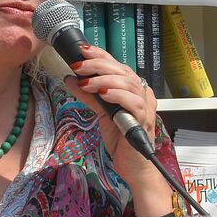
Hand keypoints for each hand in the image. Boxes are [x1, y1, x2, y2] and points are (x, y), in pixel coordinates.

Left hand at [62, 44, 171, 208]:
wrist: (134, 166)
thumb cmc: (121, 140)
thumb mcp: (101, 113)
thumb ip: (88, 96)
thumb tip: (71, 78)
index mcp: (132, 90)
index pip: (117, 65)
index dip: (100, 56)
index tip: (82, 50)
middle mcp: (141, 94)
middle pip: (122, 70)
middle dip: (98, 66)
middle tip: (78, 67)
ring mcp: (145, 106)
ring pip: (127, 83)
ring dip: (103, 80)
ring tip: (86, 83)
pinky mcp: (143, 120)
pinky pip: (133, 102)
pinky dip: (116, 95)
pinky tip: (102, 94)